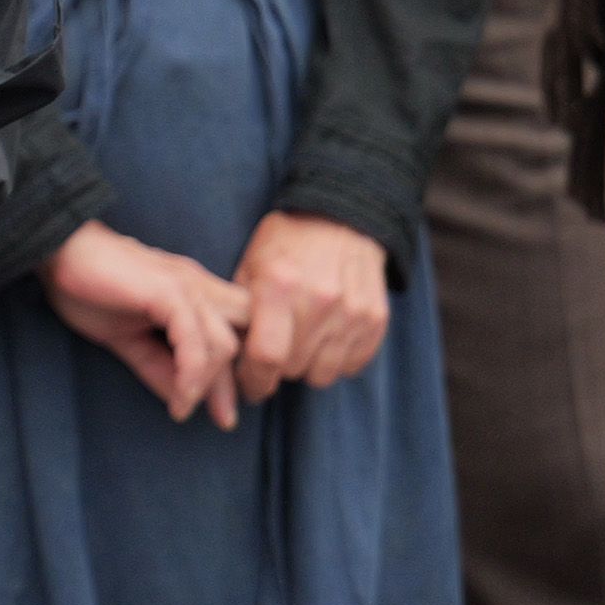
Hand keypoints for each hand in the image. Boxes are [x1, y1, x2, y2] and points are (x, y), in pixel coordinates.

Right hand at [42, 221, 244, 424]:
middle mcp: (200, 287)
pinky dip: (191, 375)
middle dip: (241, 380)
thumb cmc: (85, 288)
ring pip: (223, 344)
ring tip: (185, 407)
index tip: (224, 408)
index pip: (239, 331)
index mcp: (194, 292)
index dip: (240, 368)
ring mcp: (187, 287)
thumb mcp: (127, 337)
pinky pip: (194, 342)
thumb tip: (182, 403)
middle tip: (224, 419)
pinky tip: (180, 399)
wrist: (56, 250)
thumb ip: (159, 366)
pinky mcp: (169, 292)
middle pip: (242, 339)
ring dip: (210, 385)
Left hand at [232, 212, 396, 399]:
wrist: (342, 218)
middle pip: (293, 368)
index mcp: (279, 285)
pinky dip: (336, 361)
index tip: (249, 386)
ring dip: (307, 368)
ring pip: (323, 373)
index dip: (253, 381)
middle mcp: (319, 300)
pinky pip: (352, 365)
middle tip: (272, 355)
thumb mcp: (250, 264)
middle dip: (277, 370)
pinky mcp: (376, 318)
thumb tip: (228, 356)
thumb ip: (239, 309)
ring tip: (299, 345)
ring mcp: (352, 311)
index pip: (266, 355)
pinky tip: (325, 340)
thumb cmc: (286, 244)